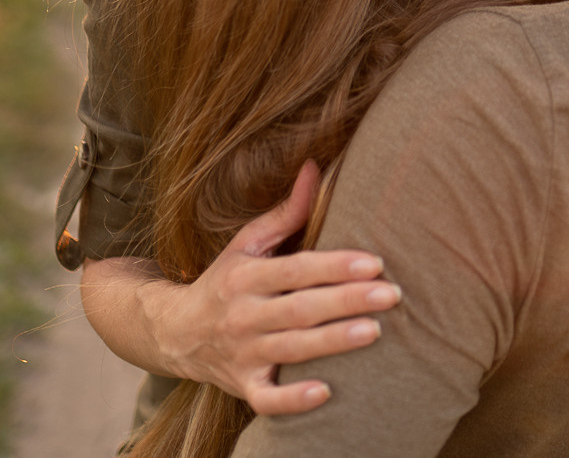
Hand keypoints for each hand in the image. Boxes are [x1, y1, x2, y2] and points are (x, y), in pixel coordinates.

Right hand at [149, 161, 400, 413]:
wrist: (177, 333)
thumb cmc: (227, 281)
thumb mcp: (248, 244)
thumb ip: (286, 213)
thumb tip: (316, 167)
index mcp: (246, 276)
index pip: (296, 269)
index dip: (334, 266)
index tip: (374, 262)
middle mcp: (243, 315)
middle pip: (300, 309)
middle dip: (346, 301)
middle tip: (391, 295)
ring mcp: (243, 354)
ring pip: (291, 349)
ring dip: (333, 343)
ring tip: (375, 332)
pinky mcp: (244, 387)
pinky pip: (267, 400)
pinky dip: (293, 399)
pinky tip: (326, 392)